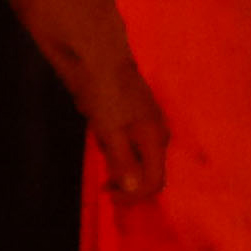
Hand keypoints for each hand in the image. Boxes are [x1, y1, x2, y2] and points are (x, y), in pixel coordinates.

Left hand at [91, 86, 169, 206]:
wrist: (95, 55)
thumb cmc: (105, 93)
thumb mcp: (111, 130)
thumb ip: (123, 161)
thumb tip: (135, 191)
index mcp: (155, 139)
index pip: (155, 181)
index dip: (134, 195)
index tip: (108, 194)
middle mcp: (155, 134)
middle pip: (145, 171)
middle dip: (124, 177)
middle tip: (101, 176)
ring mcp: (142, 123)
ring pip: (132, 155)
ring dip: (115, 158)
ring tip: (98, 138)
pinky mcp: (128, 114)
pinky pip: (121, 138)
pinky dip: (109, 141)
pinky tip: (96, 123)